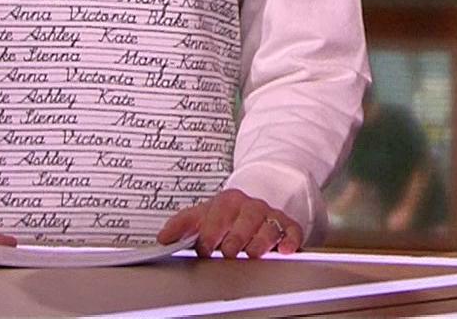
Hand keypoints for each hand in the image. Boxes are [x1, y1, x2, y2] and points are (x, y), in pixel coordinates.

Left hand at [158, 188, 302, 258]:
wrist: (250, 205)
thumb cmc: (224, 215)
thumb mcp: (201, 216)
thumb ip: (182, 225)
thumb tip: (163, 238)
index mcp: (228, 202)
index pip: (219, 213)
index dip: (211, 231)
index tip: (204, 247)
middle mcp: (250, 207)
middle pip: (245, 218)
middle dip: (237, 236)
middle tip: (229, 251)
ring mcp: (270, 216)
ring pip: (269, 226)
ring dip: (260, 241)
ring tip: (252, 254)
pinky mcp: (287, 226)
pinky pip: (292, 230)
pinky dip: (290, 240)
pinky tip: (286, 250)